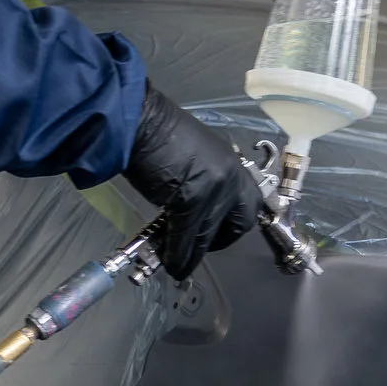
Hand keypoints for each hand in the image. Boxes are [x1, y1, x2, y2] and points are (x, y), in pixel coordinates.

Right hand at [123, 83, 264, 280]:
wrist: (138, 120)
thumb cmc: (157, 133)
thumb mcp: (193, 157)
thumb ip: (202, 180)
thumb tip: (193, 211)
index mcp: (231, 163)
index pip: (248, 203)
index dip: (234, 224)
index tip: (216, 233)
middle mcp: (230, 176)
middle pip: (238, 223)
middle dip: (221, 242)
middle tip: (199, 247)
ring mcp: (213, 189)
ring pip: (206, 235)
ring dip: (191, 255)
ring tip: (177, 264)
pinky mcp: (190, 200)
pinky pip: (185, 237)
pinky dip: (176, 254)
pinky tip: (168, 261)